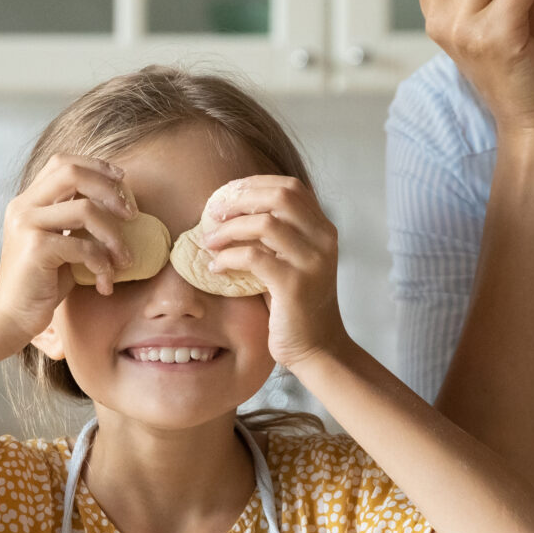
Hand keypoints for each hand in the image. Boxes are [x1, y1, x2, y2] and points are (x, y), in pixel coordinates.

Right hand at [0, 156, 139, 339]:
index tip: (122, 181)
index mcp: (27, 200)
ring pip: (85, 209)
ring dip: (114, 235)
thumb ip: (74, 218)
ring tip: (125, 259)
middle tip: (131, 214)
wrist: (12, 317)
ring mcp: (26, 226)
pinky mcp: (36, 249)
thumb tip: (117, 200)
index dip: (96, 166)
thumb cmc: (42, 282)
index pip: (62, 162)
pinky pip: (84, 246)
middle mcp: (22, 207)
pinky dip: (103, 263)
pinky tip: (105, 282)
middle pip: (72, 173)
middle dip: (110, 190)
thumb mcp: (58, 241)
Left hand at [195, 177, 347, 369]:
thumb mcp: (288, 261)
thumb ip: (271, 236)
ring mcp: (312, 261)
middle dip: (240, 199)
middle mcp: (323, 239)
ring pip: (265, 223)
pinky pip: (253, 257)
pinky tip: (216, 269)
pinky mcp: (295, 285)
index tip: (226, 195)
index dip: (254, 184)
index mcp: (323, 229)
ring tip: (209, 242)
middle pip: (280, 196)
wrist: (317, 348)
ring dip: (229, 229)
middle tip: (213, 213)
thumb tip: (227, 212)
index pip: (290, 187)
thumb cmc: (295, 306)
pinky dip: (228, 259)